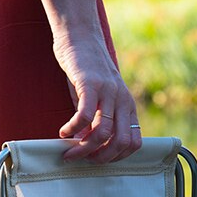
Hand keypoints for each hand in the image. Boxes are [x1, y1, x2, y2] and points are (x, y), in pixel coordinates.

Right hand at [53, 31, 141, 162]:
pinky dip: (72, 129)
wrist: (80, 36)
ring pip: (102, 132)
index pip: (134, 143)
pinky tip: (63, 131)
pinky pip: (84, 115)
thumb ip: (99, 119)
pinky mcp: (90, 83)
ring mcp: (108, 91)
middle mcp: (122, 100)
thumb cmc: (87, 71)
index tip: (99, 159)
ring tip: (69, 151)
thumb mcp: (101, 97)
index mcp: (128, 106)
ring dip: (84, 148)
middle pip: (120, 142)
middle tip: (83, 159)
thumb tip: (86, 145)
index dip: (117, 157)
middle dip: (101, 158)